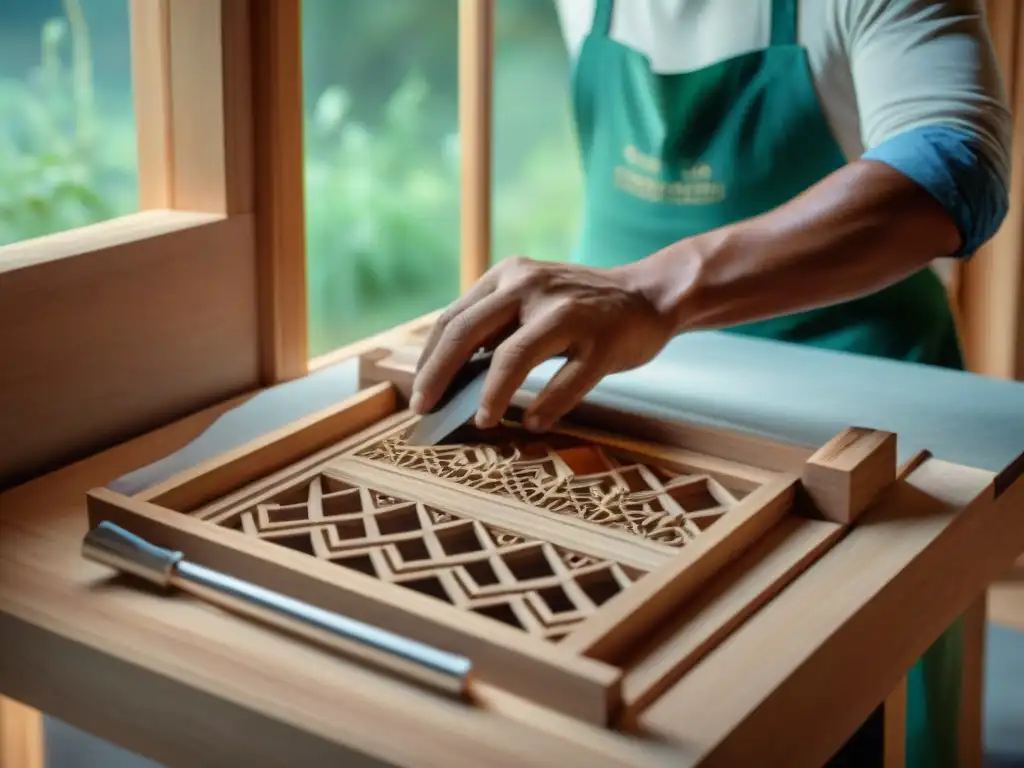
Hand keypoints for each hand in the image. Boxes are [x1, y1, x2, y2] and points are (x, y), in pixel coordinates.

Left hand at [410, 256, 675, 431]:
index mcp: (509, 276)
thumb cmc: (580, 306)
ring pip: (513, 357)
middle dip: (439, 375)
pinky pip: (567, 381)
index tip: (419, 394)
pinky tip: (534, 424)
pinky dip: (546, 407)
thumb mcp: (532, 298)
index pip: (453, 319)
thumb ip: (495, 326)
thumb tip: (449, 378)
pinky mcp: (602, 342)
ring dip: (491, 395)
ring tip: (481, 421)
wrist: (650, 294)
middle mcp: (532, 287)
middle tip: (426, 410)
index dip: (430, 360)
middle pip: (469, 333)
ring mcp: (569, 314)